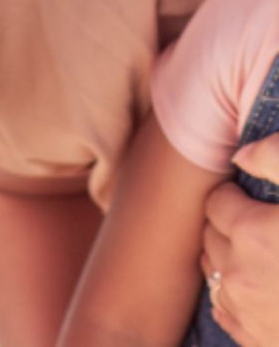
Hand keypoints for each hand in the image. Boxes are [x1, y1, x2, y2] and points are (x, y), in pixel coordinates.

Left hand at [202, 134, 278, 345]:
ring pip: (214, 271)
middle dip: (229, 225)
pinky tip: (260, 286)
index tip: (253, 198)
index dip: (235, 196)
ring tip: (261, 252)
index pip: (216, 202)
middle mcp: (239, 273)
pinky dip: (234, 293)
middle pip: (211, 236)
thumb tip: (240, 156)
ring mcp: (245, 312)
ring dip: (229, 257)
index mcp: (252, 232)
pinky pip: (223, 309)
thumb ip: (276, 159)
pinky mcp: (255, 340)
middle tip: (259, 222)